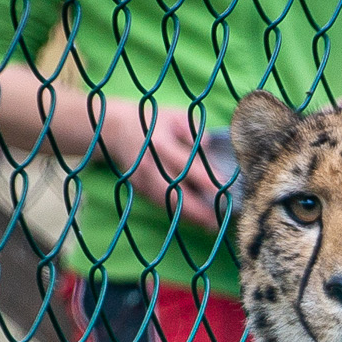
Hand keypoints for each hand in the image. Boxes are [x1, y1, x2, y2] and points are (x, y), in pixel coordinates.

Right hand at [95, 98, 222, 234]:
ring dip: (190, 217)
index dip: (205, 178)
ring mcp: (142, 178)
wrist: (116, 129)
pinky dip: (179, 214)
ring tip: (212, 224)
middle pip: (175, 191)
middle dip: (198, 208)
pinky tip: (197, 221)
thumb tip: (208, 143)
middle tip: (220, 218)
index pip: (185, 164)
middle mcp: (149, 164)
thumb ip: (191, 129)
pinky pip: (161, 204)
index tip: (225, 188)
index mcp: (159, 144)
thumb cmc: (153, 121)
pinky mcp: (139, 188)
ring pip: (168, 203)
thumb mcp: (173, 116)